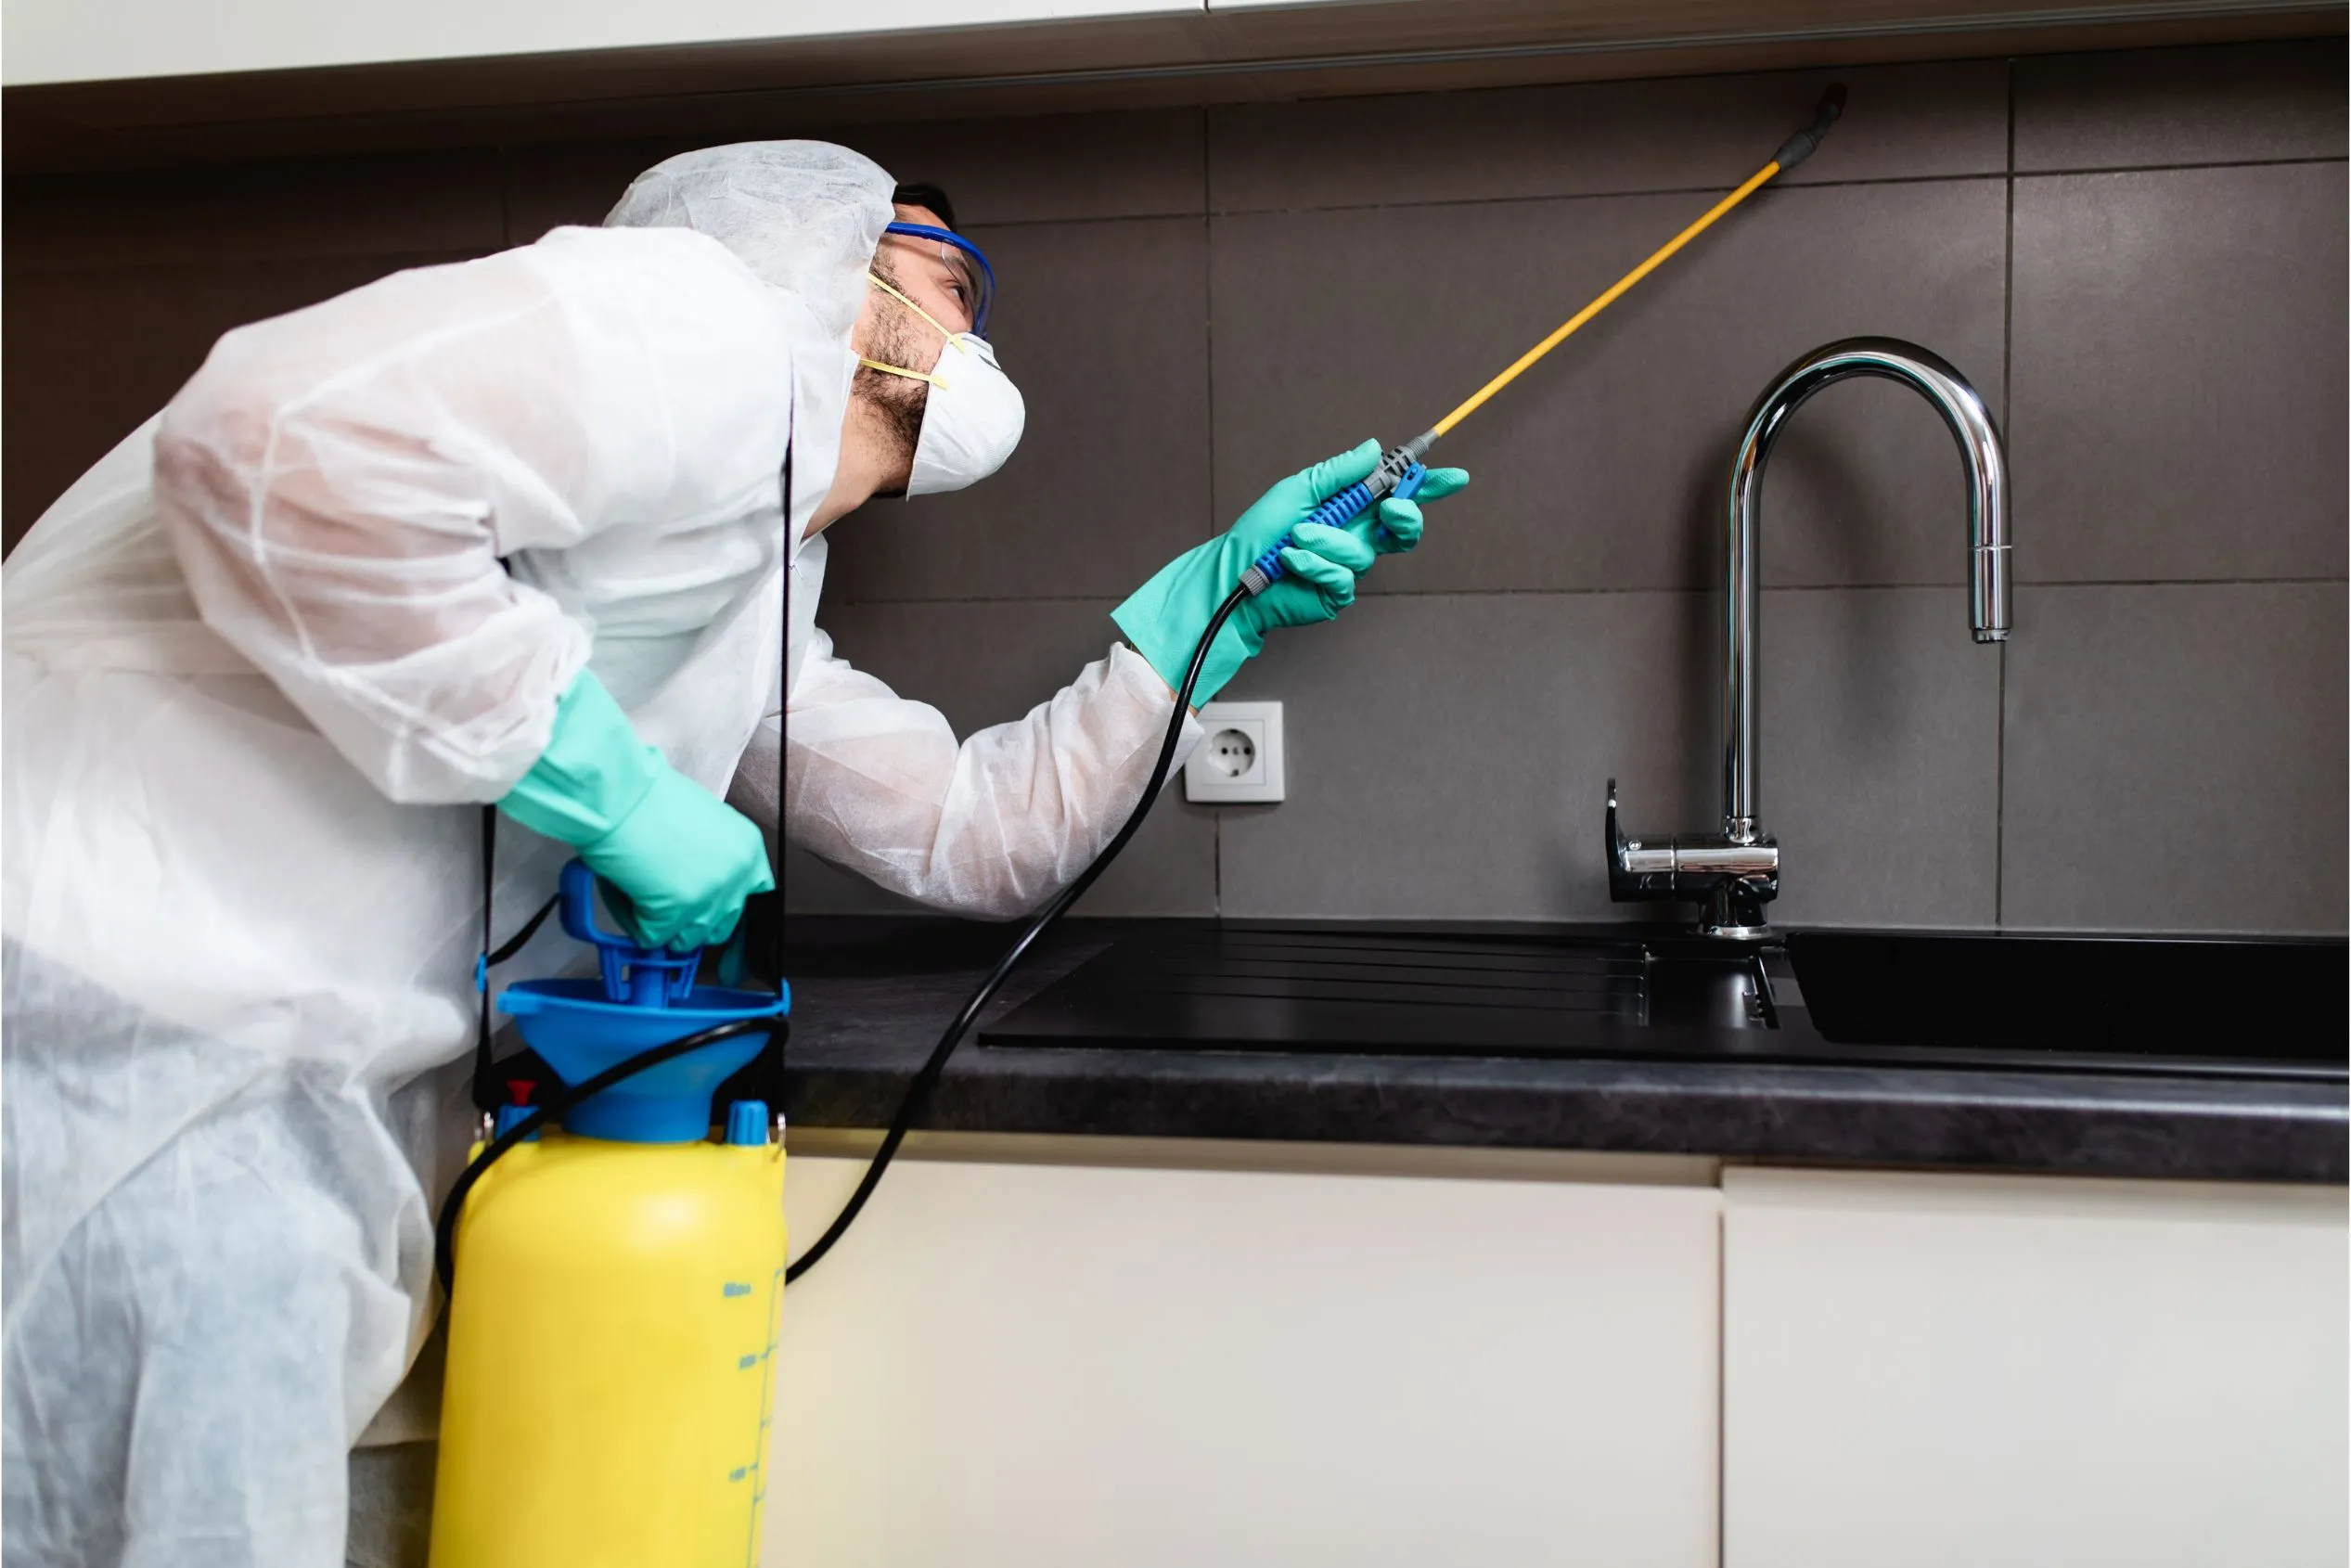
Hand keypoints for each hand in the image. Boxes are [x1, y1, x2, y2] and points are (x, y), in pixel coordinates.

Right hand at [499, 671, 774, 951]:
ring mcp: (709, 899)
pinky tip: (626, 889)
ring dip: (661, 923)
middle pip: (720, 927)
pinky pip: (652, 938)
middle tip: (662, 903)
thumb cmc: (648, 799)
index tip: (728, 951)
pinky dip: (633, 921)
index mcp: (747, 850)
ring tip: (639, 887)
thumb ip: (710, 860)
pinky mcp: (676, 915)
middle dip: (691, 923)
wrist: (619, 795)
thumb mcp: (702, 824)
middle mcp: (737, 877)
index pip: (758, 902)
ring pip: (686, 939)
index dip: (739, 928)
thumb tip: (697, 892)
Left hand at [1111, 441, 1468, 703]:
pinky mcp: (1337, 594)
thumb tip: (1374, 448)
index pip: (1399, 494)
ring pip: (1365, 553)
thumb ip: (1338, 473)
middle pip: (1404, 529)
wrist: (1234, 574)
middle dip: (1406, 516)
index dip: (1429, 486)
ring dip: (1330, 541)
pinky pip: (1343, 578)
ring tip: (1296, 539)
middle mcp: (1356, 536)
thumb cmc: (1259, 532)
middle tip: (1391, 508)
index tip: (1454, 478)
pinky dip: (1317, 566)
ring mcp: (1348, 567)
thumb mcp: (1297, 490)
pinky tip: (1293, 562)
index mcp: (1351, 507)